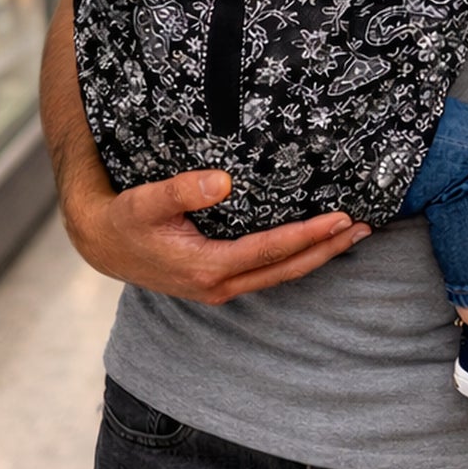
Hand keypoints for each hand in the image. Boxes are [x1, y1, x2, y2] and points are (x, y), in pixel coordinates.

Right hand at [62, 166, 371, 304]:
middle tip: (364, 227)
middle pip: (287, 268)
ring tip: (352, 235)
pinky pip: (268, 271)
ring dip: (318, 256)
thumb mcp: (145, 201)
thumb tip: (223, 181)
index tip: (340, 219)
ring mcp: (221, 287)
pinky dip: (296, 257)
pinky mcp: (220, 281)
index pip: (271, 250)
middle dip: (327, 249)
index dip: (308, 236)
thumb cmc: (124, 219)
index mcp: (206, 267)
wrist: (103, 244)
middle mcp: (219, 285)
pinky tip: (315, 242)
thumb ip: (181, 191)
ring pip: (281, 274)